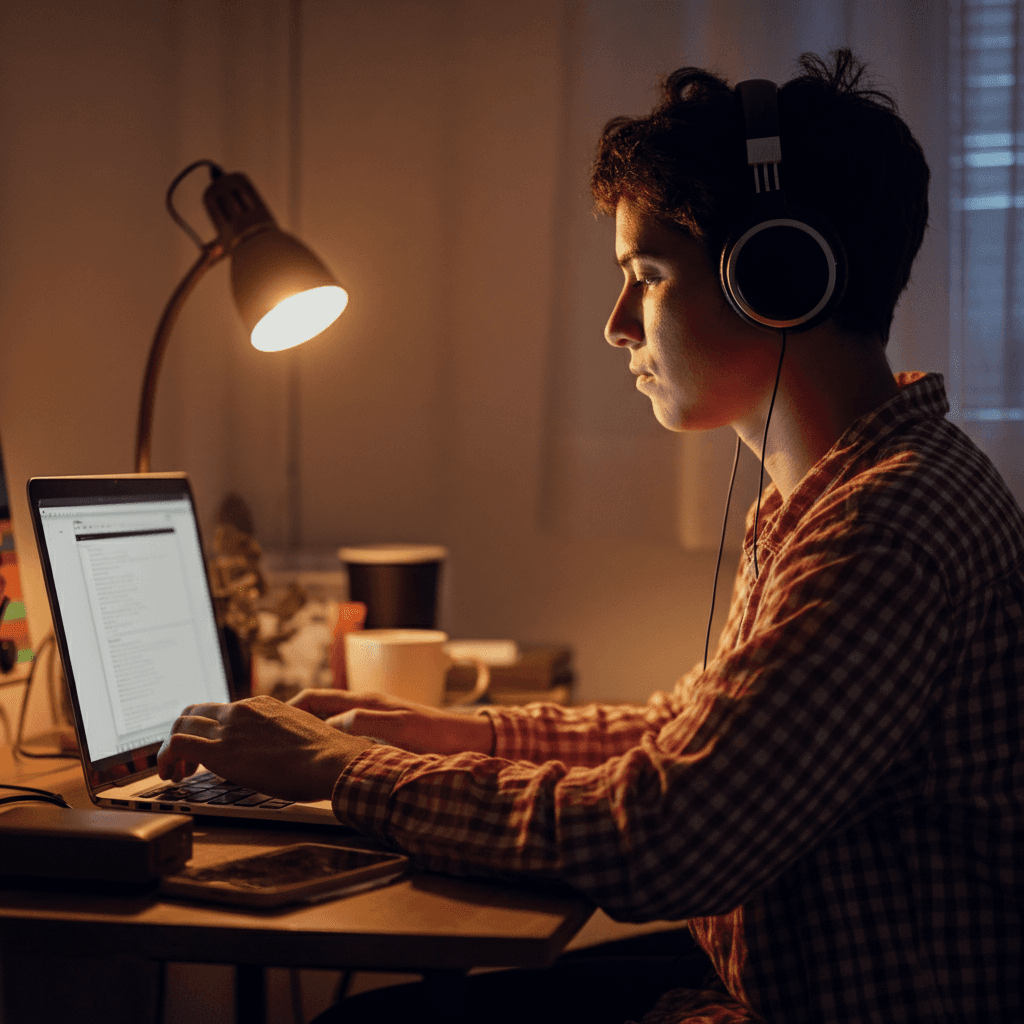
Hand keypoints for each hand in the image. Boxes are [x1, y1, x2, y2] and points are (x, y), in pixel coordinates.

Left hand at [156, 695, 374, 801]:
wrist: (329, 760)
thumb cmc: (322, 757)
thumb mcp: (296, 736)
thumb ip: (276, 738)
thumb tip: (271, 754)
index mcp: (260, 705)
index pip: (220, 711)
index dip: (206, 731)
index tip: (205, 752)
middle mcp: (241, 711)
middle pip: (193, 712)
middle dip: (183, 735)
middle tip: (186, 763)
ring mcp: (229, 728)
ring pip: (180, 725)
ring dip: (171, 749)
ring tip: (176, 773)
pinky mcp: (219, 751)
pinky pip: (177, 744)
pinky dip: (165, 758)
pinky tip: (170, 776)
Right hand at [287, 689, 494, 755]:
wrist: (468, 740)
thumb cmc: (435, 736)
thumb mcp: (397, 728)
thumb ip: (363, 723)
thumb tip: (329, 724)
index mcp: (365, 701)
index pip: (316, 698)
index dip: (291, 708)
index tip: (269, 722)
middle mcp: (367, 705)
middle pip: (320, 707)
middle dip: (295, 718)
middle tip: (272, 738)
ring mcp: (375, 717)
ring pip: (332, 721)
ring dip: (312, 730)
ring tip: (292, 750)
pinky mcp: (384, 732)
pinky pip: (347, 733)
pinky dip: (331, 741)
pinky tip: (327, 758)